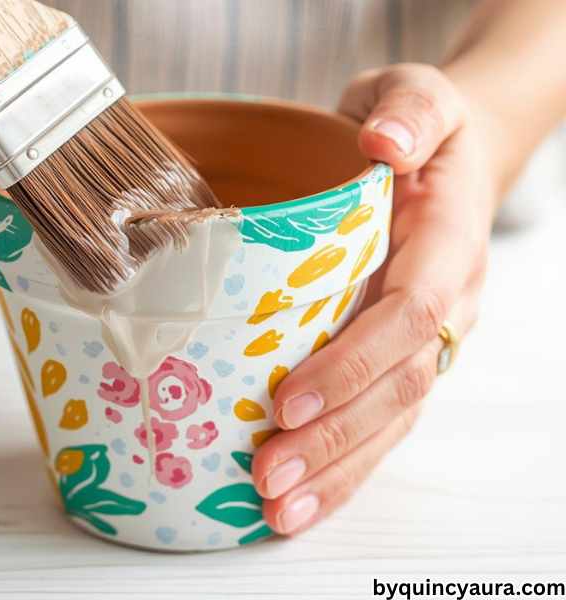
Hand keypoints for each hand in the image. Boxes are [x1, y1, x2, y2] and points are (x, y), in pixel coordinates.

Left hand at [251, 63, 495, 535]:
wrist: (445, 161)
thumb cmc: (419, 130)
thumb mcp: (417, 94)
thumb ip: (409, 111)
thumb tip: (383, 145)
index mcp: (448, 243)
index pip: (406, 315)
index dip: (352, 362)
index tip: (288, 398)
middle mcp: (445, 304)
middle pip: (396, 387)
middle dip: (333, 438)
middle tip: (267, 475)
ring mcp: (426, 340)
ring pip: (391, 420)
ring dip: (336, 471)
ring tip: (278, 510)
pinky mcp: (400, 359)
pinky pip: (379, 422)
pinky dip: (343, 467)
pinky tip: (299, 501)